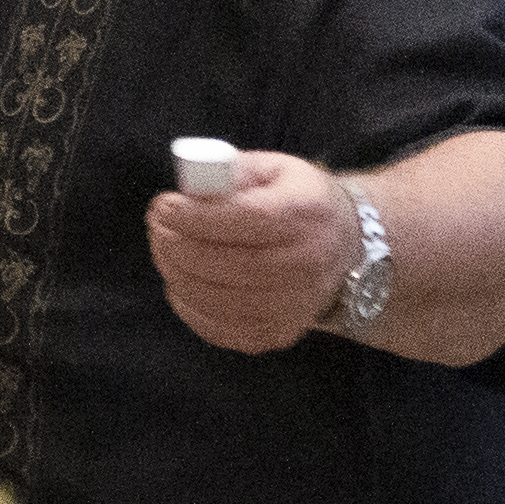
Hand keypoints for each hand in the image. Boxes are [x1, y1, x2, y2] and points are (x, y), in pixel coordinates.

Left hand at [144, 150, 356, 354]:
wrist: (347, 252)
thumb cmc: (303, 203)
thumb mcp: (279, 170)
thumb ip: (237, 171)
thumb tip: (194, 182)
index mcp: (304, 215)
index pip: (245, 220)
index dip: (195, 217)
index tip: (164, 206)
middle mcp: (303, 265)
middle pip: (225, 263)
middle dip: (176, 245)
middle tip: (157, 228)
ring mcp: (291, 307)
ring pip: (217, 299)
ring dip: (176, 274)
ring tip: (164, 251)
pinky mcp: (277, 333)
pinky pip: (220, 328)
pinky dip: (190, 306)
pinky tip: (180, 282)